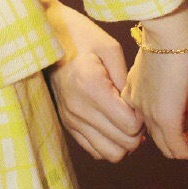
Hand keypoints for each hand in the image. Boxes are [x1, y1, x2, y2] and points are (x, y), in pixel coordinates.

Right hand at [40, 0, 143, 161]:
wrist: (46, 34)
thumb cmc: (81, 35)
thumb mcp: (110, 48)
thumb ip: (126, 82)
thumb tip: (139, 114)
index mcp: (90, 87)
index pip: (130, 125)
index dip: (140, 116)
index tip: (135, 100)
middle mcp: (77, 108)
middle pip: (123, 144)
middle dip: (136, 131)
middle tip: (133, 111)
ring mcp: (70, 118)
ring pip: (111, 154)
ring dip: (123, 141)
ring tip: (123, 119)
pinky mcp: (67, 123)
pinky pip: (95, 151)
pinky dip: (108, 142)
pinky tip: (110, 123)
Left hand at [122, 6, 187, 159]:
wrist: (168, 30)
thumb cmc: (168, 37)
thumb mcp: (164, 65)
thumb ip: (167, 85)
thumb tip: (182, 100)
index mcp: (133, 92)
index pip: (154, 121)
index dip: (181, 119)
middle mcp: (137, 106)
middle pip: (165, 135)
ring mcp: (150, 114)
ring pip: (175, 144)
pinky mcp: (166, 119)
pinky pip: (181, 150)